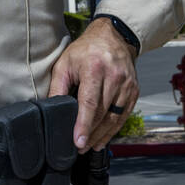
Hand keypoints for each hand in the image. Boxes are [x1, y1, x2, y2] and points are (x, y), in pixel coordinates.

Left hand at [47, 17, 138, 152]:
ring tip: (89, 146)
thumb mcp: (64, 63)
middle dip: (90, 134)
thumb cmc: (85, 50)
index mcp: (94, 69)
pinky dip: (114, 129)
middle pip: (102, 113)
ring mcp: (127, 85)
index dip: (83, 125)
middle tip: (78, 148)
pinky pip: (123, 115)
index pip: (90, 103)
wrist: (113, 37)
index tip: (77, 142)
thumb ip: (57, 87)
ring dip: (102, 135)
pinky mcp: (134, 90)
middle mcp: (114, 77)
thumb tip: (50, 108)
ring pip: (114, 118)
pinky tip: (103, 137)